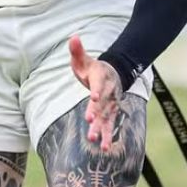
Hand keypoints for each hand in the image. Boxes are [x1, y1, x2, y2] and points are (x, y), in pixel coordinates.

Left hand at [68, 35, 122, 150]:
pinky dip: (108, 137)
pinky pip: (110, 126)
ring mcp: (111, 105)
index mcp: (101, 79)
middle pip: (102, 104)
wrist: (114, 75)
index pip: (98, 86)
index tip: (93, 98)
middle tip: (90, 122)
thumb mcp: (84, 59)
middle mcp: (108, 93)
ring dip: (101, 129)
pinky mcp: (110, 114)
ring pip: (106, 118)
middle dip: (96, 113)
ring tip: (97, 141)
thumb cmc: (93, 68)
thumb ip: (77, 50)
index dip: (96, 91)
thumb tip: (73, 37)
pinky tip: (104, 149)